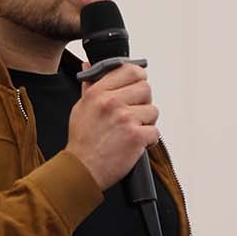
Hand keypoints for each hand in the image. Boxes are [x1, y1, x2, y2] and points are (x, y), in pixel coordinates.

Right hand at [67, 63, 159, 191]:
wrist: (82, 169)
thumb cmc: (82, 140)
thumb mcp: (81, 107)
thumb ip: (89, 85)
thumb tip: (88, 66)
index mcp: (98, 92)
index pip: (130, 70)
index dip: (138, 77)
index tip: (137, 86)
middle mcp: (112, 102)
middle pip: (146, 88)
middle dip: (143, 102)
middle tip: (134, 114)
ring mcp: (125, 118)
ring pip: (153, 111)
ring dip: (146, 123)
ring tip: (131, 132)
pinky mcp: (136, 136)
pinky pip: (155, 132)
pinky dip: (148, 141)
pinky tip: (134, 145)